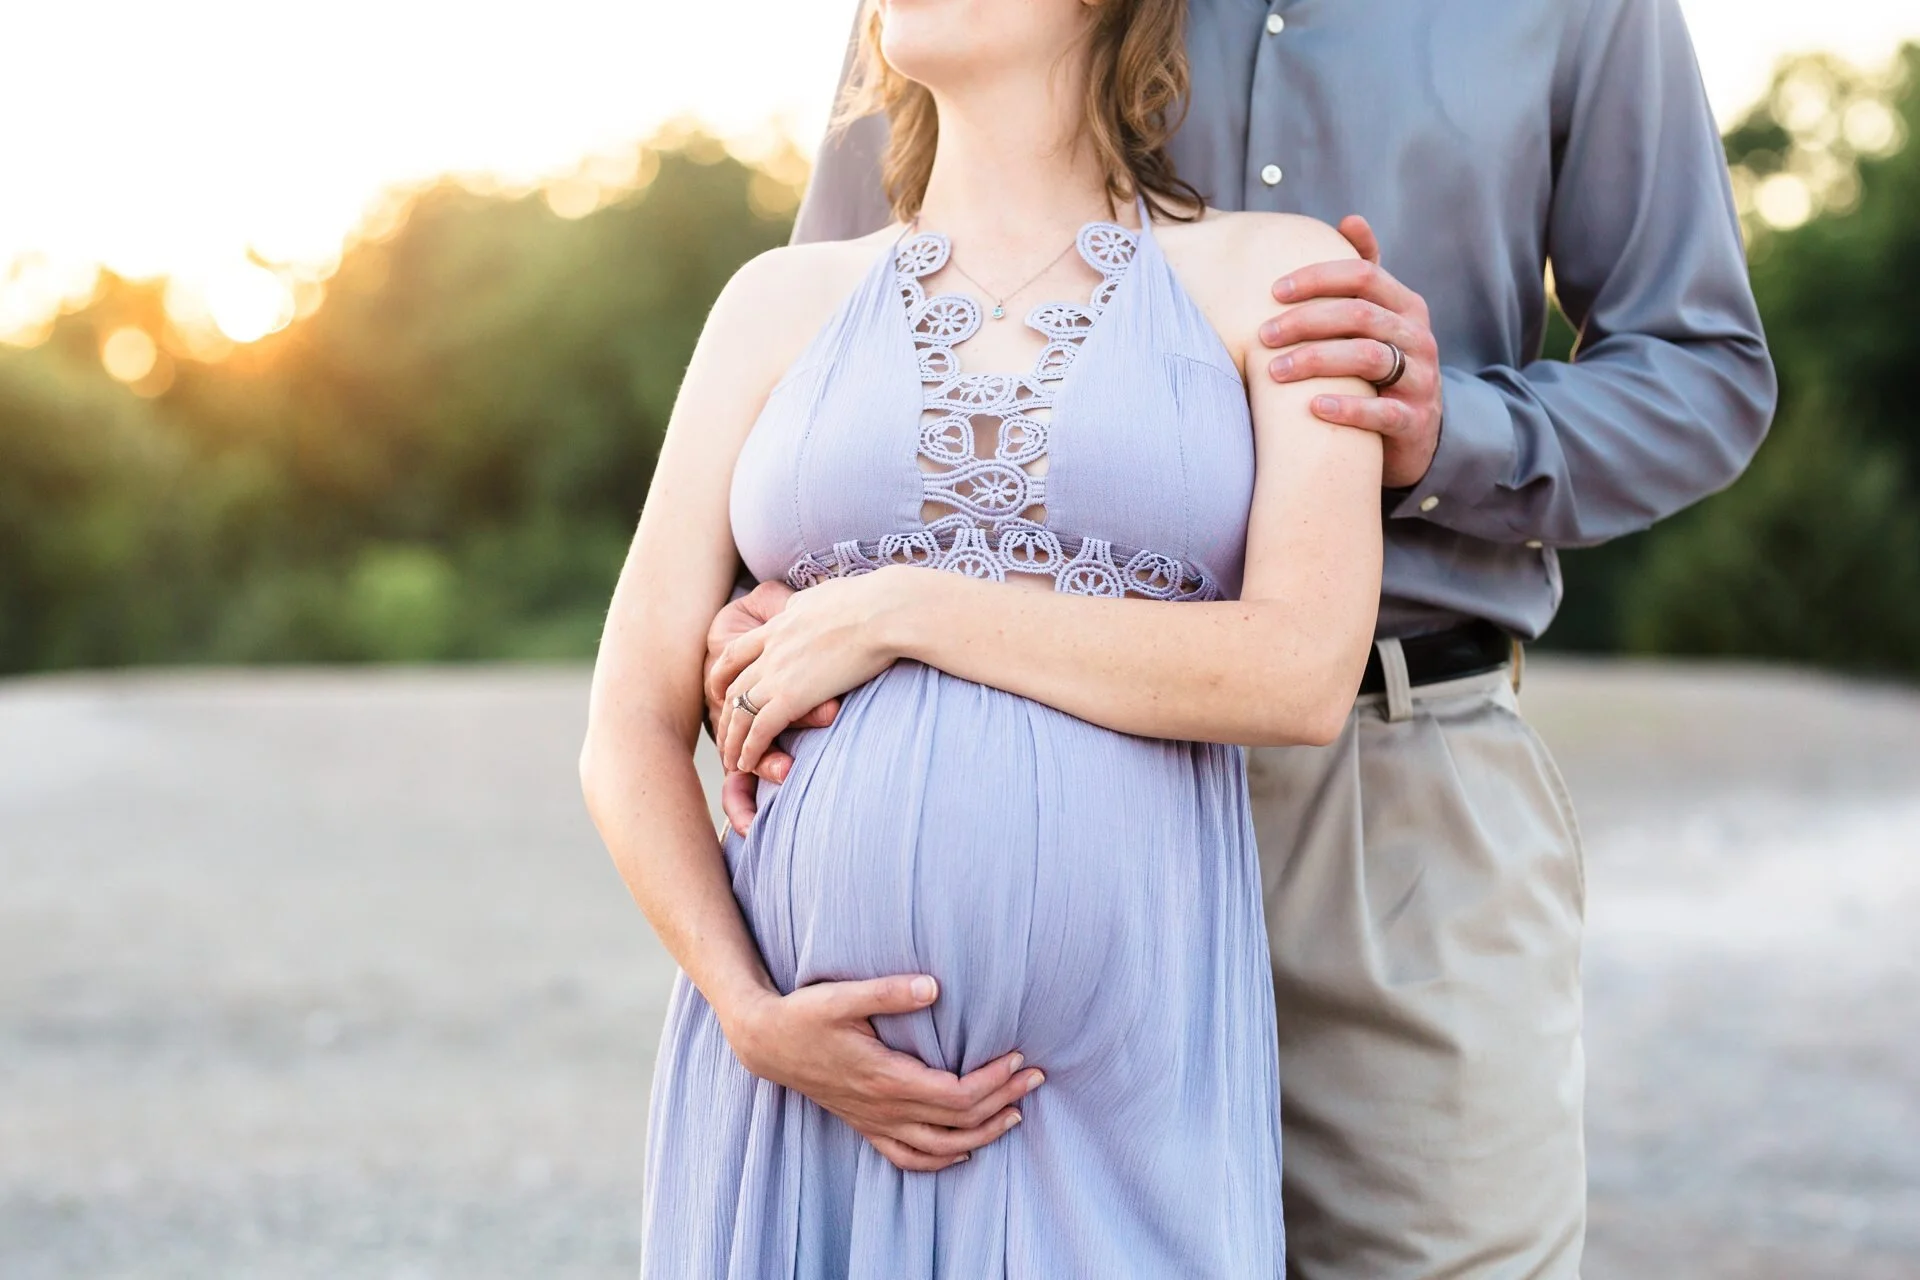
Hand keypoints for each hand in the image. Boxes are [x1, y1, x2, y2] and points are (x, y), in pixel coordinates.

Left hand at [708, 567, 918, 776]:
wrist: (882, 612)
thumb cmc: (869, 600)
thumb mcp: (825, 594)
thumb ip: (808, 605)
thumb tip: (806, 606)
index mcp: (778, 625)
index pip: (736, 652)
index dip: (722, 674)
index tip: (718, 689)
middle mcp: (770, 649)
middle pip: (732, 687)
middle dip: (725, 714)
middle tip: (723, 734)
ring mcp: (777, 673)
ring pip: (739, 713)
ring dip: (732, 740)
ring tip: (731, 760)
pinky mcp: (792, 696)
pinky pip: (760, 730)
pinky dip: (749, 749)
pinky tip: (747, 763)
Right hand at [723, 976, 1043, 1171]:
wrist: (765, 1042)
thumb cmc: (805, 1015)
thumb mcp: (843, 995)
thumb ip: (889, 992)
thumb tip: (935, 986)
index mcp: (886, 1078)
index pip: (956, 1094)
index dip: (994, 1081)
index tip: (1020, 1058)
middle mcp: (885, 1107)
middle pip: (958, 1121)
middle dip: (1003, 1102)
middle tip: (1035, 1078)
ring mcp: (874, 1121)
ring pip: (940, 1147)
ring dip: (983, 1134)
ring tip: (1015, 1114)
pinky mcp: (865, 1124)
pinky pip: (908, 1157)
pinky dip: (941, 1160)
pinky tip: (963, 1150)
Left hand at [1262, 215, 1443, 489]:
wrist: (1415, 431)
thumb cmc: (1382, 365)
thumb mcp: (1381, 318)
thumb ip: (1366, 274)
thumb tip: (1351, 219)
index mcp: (1406, 306)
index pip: (1364, 276)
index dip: (1318, 279)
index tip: (1274, 291)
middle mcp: (1418, 337)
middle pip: (1360, 315)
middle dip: (1306, 321)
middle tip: (1263, 335)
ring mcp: (1421, 379)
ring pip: (1369, 358)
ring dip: (1316, 361)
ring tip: (1275, 371)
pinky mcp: (1414, 420)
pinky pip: (1382, 412)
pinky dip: (1347, 408)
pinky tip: (1313, 408)